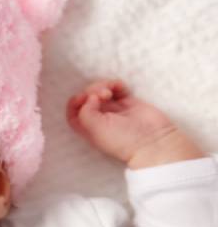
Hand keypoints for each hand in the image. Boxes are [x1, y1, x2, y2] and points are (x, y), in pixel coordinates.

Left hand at [65, 78, 188, 164]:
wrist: (153, 141)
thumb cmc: (122, 140)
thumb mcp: (95, 129)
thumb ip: (85, 112)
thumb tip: (90, 97)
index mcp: (88, 128)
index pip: (73, 112)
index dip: (74, 103)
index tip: (82, 98)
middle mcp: (99, 119)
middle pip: (86, 98)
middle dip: (90, 92)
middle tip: (102, 95)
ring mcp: (113, 110)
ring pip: (100, 91)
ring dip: (102, 86)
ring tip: (109, 92)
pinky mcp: (128, 102)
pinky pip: (117, 88)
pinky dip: (116, 84)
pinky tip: (120, 88)